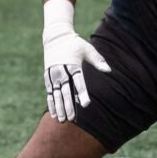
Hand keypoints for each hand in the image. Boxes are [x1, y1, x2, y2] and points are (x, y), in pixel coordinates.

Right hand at [42, 0, 110, 121]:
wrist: (55, 37)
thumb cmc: (75, 44)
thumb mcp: (88, 49)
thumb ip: (98, 60)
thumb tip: (108, 70)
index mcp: (72, 64)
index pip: (78, 81)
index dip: (82, 93)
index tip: (86, 104)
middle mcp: (61, 71)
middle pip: (65, 91)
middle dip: (68, 105)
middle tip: (72, 118)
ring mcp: (53, 75)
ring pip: (56, 94)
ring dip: (59, 107)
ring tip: (62, 120)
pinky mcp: (48, 77)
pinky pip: (49, 93)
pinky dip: (51, 103)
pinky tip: (54, 114)